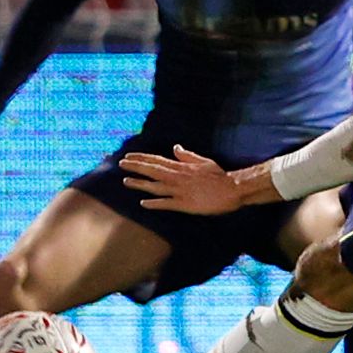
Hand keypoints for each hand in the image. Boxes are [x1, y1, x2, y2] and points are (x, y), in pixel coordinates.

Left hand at [120, 145, 251, 215]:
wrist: (232, 190)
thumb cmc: (219, 176)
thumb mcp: (203, 161)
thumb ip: (187, 155)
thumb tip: (175, 147)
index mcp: (181, 167)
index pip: (156, 160)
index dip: (141, 158)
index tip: (128, 156)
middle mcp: (177, 177)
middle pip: (152, 171)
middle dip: (135, 167)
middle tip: (121, 164)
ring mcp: (180, 191)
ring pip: (155, 186)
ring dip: (140, 184)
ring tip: (126, 181)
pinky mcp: (184, 205)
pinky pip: (166, 204)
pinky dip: (154, 203)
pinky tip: (143, 204)